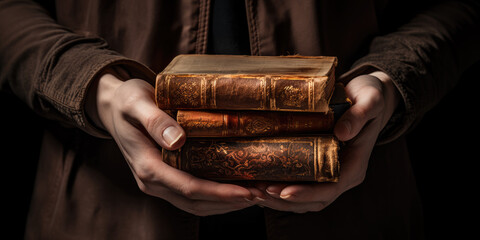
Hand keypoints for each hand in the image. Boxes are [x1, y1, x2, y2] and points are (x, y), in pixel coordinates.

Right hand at [86, 72, 258, 215]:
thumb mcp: (136, 103)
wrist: (112, 106)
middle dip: (229, 203)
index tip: (247, 191)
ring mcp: (157, 182)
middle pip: (195, 202)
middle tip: (261, 195)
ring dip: (225, 204)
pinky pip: (191, 195)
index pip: (188, 188)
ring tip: (255, 195)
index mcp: (147, 166)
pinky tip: (235, 188)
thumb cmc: (126, 101)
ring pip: (194, 204)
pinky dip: (215, 197)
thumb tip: (177, 141)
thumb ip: (155, 120)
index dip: (219, 193)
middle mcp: (151, 181)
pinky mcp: (164, 177)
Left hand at [254, 71, 399, 212]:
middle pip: (313, 200)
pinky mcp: (317, 166)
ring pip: (303, 197)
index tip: (283, 192)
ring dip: (277, 199)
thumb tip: (341, 133)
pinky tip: (258, 182)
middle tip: (258, 193)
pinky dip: (278, 186)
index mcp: (355, 165)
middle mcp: (342, 174)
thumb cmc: (369, 96)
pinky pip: (297, 183)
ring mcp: (329, 172)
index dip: (307, 193)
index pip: (331, 189)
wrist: (366, 95)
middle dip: (284, 201)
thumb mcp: (370, 100)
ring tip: (253, 192)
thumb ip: (359, 115)